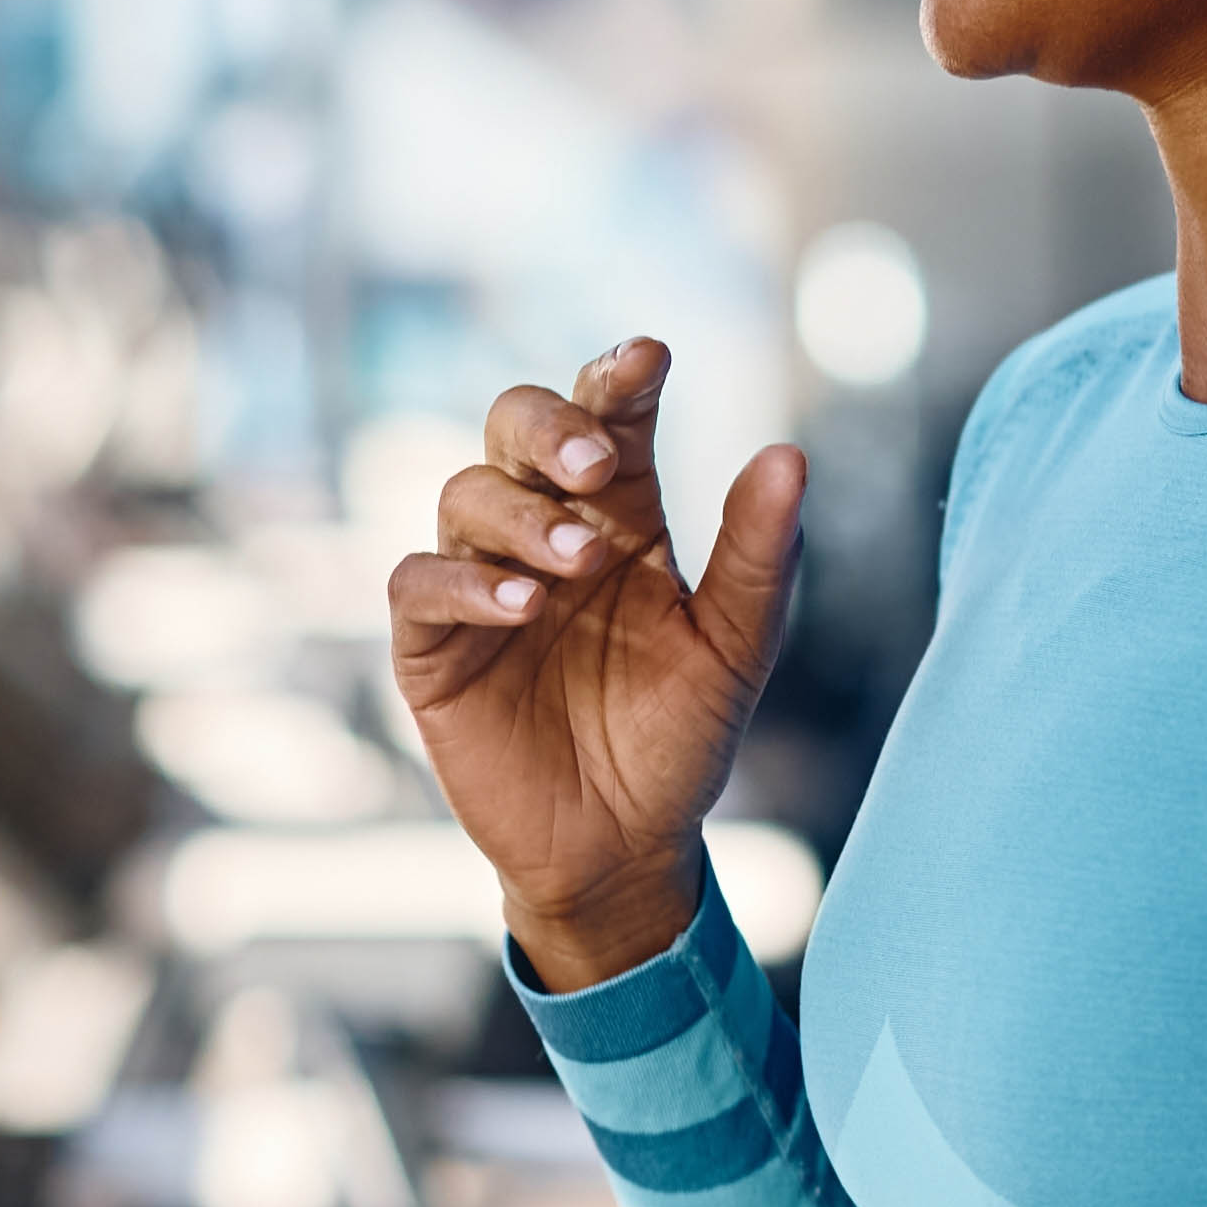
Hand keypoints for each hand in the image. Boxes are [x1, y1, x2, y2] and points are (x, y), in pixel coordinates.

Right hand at [387, 337, 806, 991]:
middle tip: (596, 462)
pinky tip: (521, 604)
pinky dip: (463, 581)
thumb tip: (787, 453)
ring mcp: (481, 581)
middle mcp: (545, 530)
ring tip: (577, 560)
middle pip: (516, 425)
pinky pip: (419, 583)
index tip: (651, 357)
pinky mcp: (432, 646)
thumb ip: (759, 556)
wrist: (623, 849)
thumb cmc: (680, 739)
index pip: (611, 417)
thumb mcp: (736, 648)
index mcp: (621, 515)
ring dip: (521, 514)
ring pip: (466, 493)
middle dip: (551, 424)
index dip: (620, 378)